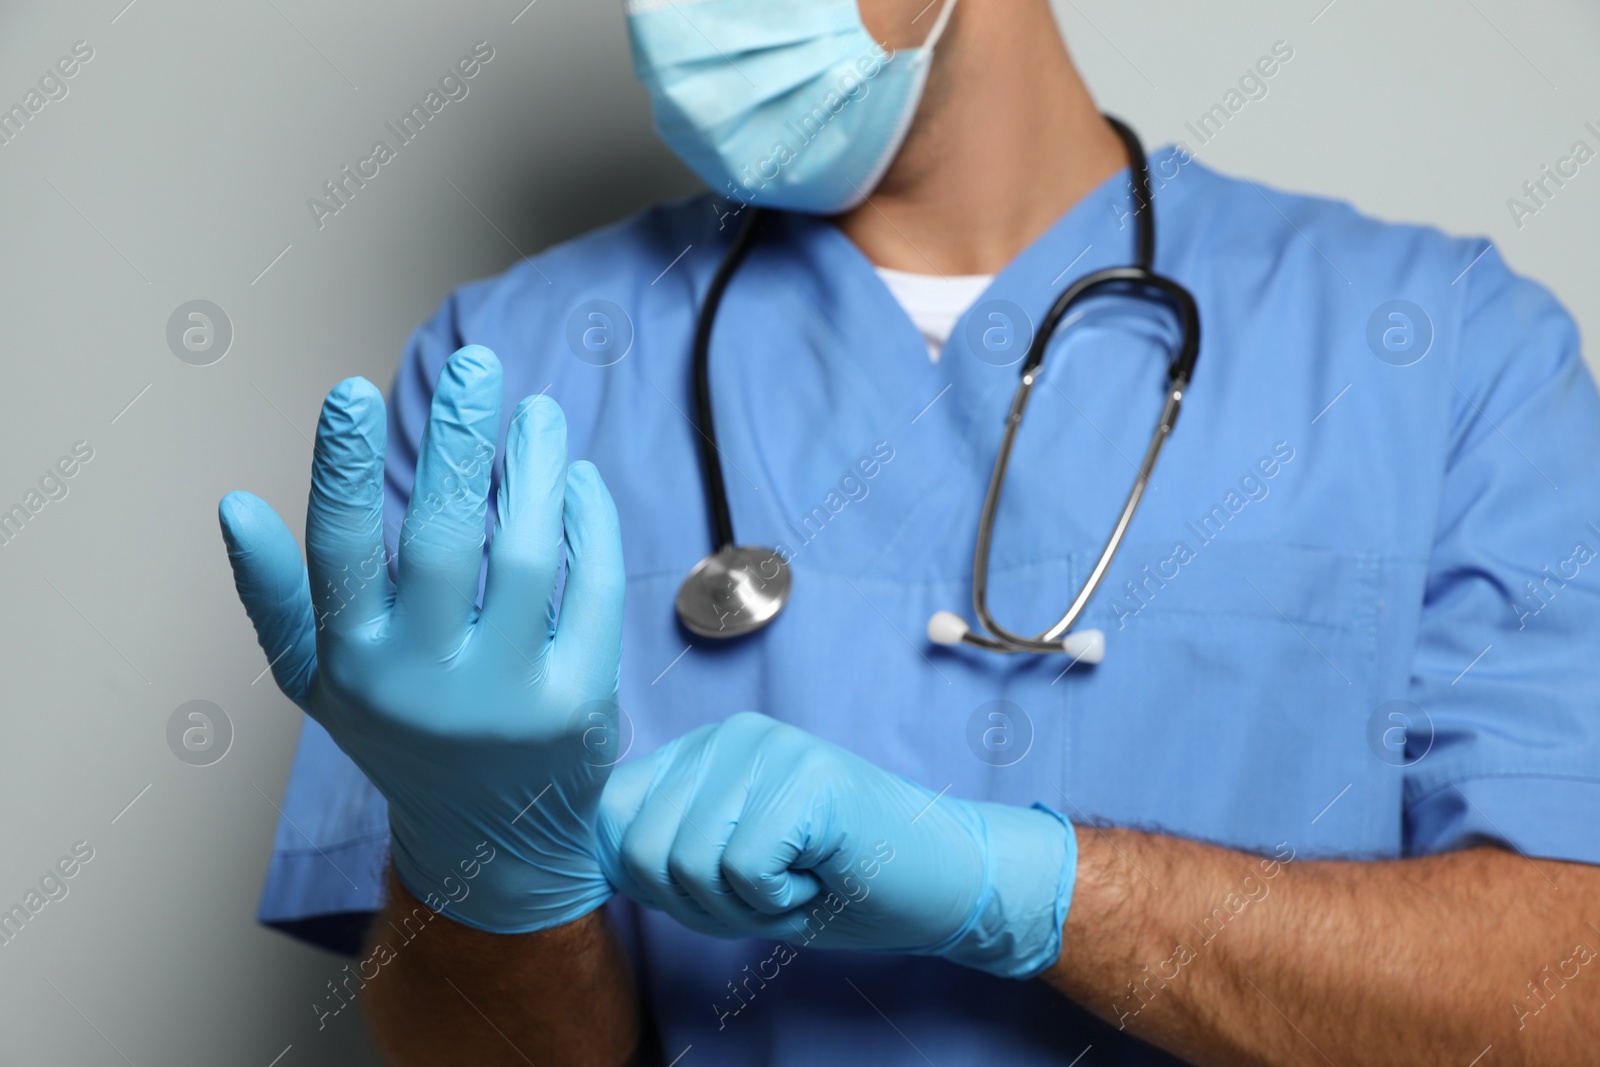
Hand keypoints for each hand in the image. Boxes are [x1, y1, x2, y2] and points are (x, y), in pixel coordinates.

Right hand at [218, 345, 625, 931]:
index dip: (342, 472)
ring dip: (536, 469)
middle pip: (444, 542)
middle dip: (458, 444)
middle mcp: (426, 686)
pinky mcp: (579, 704)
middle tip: (476, 364)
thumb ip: (277, 597)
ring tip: (537, 413)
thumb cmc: (400, 729)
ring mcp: (508, 698)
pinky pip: (594, 588)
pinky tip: (576, 481)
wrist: (492, 837)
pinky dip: (588, 522)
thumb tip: (232, 505)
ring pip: (530, 556)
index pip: (340, 556)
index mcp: (354, 667)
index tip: (352, 391)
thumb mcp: (321, 680)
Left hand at [597, 712, 1077, 978]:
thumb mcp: (727, 869)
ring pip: (687, 864)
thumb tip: (586, 853)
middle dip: (701, 903)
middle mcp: (730, 736)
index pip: (610, 817)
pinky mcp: (806, 777)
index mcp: (703, 750)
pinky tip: (820, 875)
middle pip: (642, 852)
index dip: (652, 882)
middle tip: (770, 888)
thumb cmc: (835, 882)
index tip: (724, 887)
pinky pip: (742, 871)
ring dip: (744, 906)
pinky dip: (780, 901)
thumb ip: (663, 851)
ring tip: (798, 878)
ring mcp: (770, 749)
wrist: (941, 882)